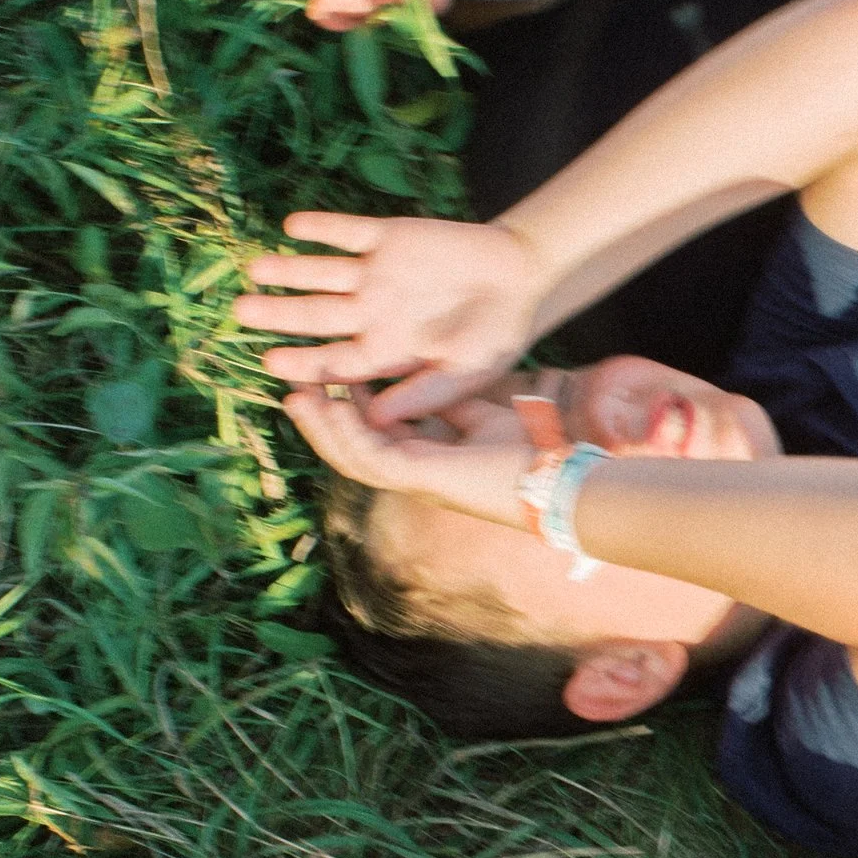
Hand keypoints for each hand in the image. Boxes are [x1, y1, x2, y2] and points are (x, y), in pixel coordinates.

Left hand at [233, 212, 544, 420]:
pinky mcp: (389, 236)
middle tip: (242, 314)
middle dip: (278, 314)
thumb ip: (422, 394)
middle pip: (315, 314)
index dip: (302, 361)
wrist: (523, 275)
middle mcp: (372, 312)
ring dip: (288, 270)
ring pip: (321, 272)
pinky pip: (348, 231)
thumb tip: (378, 421)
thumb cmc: (495, 333)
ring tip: (256, 269)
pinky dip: (322, 228)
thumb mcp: (465, 372)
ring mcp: (377, 273)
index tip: (270, 363)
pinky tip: (293, 229)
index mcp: (386, 349)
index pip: (334, 358)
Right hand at [279, 383, 528, 524]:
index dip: (347, 408)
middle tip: (294, 384)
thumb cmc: (534, 452)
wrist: (563, 480)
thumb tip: (430, 388)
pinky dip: (347, 432)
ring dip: (322, 426)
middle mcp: (415, 475)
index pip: (374, 435)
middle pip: (352, 448)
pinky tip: (329, 406)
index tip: (329, 377)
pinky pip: (371, 456)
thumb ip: (454, 409)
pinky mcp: (423, 478)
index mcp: (427, 461)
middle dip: (321, 417)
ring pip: (352, 457)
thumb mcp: (484, 418)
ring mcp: (416, 480)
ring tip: (295, 395)